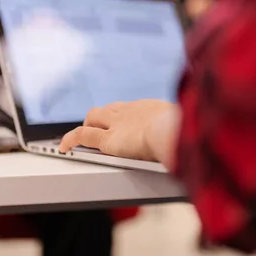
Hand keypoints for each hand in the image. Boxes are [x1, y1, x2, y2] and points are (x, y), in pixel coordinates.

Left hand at [59, 99, 177, 161]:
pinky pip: (83, 136)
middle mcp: (129, 112)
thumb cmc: (183, 130)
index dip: (120, 114)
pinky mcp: (107, 140)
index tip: (121, 120)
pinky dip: (71, 139)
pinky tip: (63, 147)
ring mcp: (116, 124)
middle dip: (101, 118)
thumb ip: (181, 131)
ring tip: (80, 138)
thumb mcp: (184, 126)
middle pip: (108, 110)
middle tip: (98, 129)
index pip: (128, 108)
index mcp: (149, 108)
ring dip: (87, 126)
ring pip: (93, 119)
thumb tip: (191, 137)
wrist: (171, 130)